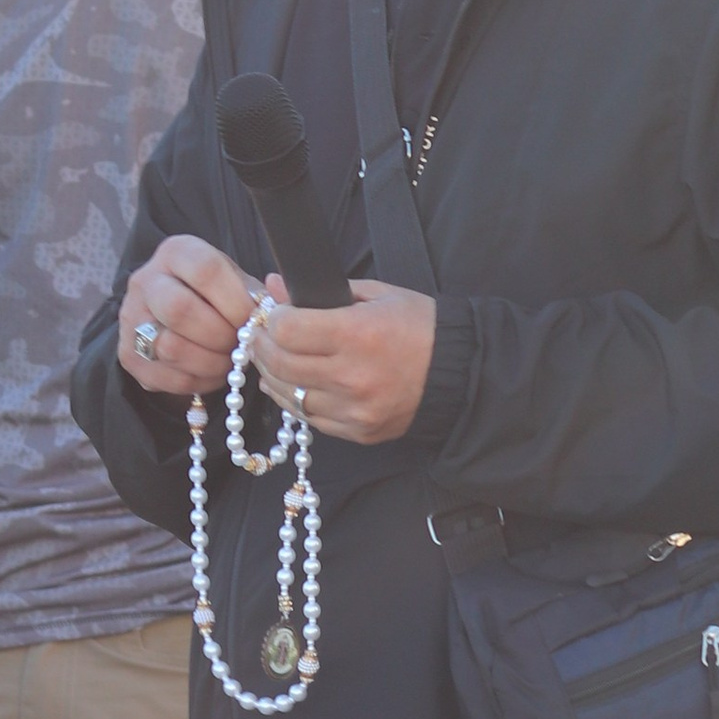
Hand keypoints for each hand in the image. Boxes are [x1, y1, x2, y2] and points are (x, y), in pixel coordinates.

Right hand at [116, 235, 261, 396]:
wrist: (177, 317)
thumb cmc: (218, 298)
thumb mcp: (239, 284)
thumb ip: (260, 295)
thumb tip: (279, 307)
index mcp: (177, 252)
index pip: (205, 271)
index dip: (236, 302)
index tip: (254, 321)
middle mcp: (146, 280)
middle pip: (179, 310)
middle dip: (219, 335)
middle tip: (240, 345)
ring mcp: (131, 318)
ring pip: (170, 347)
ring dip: (210, 363)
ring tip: (229, 361)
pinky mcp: (126, 354)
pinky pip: (165, 376)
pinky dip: (197, 381)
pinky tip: (213, 373)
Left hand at [247, 279, 437, 445]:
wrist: (459, 373)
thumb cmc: (420, 327)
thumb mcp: (377, 295)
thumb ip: (323, 290)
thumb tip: (275, 286)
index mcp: (357, 334)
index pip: (287, 330)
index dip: (271, 319)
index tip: (272, 314)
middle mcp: (352, 376)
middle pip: (280, 364)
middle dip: (261, 346)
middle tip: (259, 336)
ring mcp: (354, 409)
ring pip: (289, 395)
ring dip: (272, 375)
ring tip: (272, 358)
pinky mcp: (358, 431)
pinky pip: (310, 418)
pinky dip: (294, 400)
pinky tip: (293, 383)